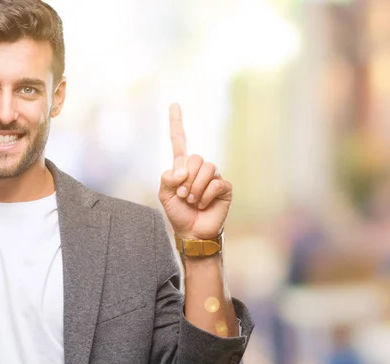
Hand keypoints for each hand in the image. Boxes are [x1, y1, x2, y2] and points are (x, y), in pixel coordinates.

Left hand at [158, 103, 231, 239]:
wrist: (192, 232)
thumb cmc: (178, 213)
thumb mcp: (164, 196)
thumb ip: (167, 179)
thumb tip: (181, 170)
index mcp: (183, 167)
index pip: (180, 141)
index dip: (176, 123)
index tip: (174, 104)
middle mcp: (199, 168)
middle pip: (195, 158)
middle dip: (186, 180)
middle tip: (183, 196)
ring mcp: (213, 177)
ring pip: (206, 169)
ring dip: (195, 188)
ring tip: (192, 201)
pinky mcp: (224, 187)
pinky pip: (216, 183)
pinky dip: (205, 196)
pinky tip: (203, 205)